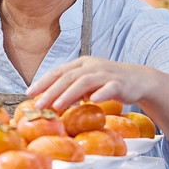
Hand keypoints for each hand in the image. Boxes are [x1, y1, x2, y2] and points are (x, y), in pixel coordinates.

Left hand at [26, 56, 155, 111]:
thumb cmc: (107, 82)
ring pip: (84, 82)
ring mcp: (106, 74)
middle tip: (38, 105)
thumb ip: (71, 89)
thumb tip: (50, 100)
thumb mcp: (87, 83)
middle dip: (51, 91)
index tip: (29, 93)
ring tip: (57, 105)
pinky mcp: (120, 83)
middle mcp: (92, 66)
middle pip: (68, 77)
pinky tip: (92, 101)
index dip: (43, 81)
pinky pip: (109, 88)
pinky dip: (100, 93)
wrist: (138, 80)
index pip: (58, 71)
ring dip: (69, 93)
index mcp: (81, 64)